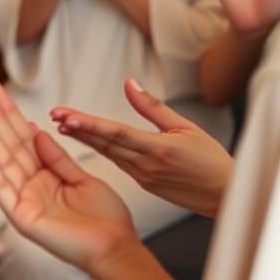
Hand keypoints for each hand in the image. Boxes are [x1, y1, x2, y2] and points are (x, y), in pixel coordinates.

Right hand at [0, 80, 139, 272]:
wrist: (115, 247)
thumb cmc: (104, 217)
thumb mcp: (81, 177)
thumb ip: (57, 157)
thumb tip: (36, 131)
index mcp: (45, 176)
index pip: (24, 140)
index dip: (11, 116)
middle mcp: (30, 187)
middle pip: (9, 147)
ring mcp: (23, 200)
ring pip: (1, 161)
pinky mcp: (21, 215)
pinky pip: (0, 185)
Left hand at [51, 78, 233, 217]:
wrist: (224, 196)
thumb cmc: (211, 159)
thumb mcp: (186, 126)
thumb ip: (153, 107)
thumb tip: (129, 83)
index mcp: (158, 149)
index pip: (115, 133)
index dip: (88, 124)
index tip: (65, 116)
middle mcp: (146, 165)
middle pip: (105, 143)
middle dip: (78, 129)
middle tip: (54, 115)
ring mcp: (144, 177)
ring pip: (108, 154)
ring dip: (85, 139)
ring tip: (63, 124)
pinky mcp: (145, 184)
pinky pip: (119, 163)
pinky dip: (102, 150)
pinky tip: (87, 140)